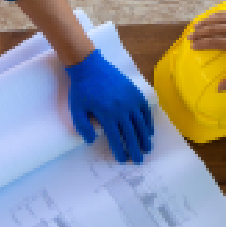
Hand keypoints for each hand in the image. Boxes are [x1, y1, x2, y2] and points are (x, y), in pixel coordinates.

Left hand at [65, 49, 154, 163]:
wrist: (89, 66)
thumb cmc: (81, 89)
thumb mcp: (76, 110)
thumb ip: (83, 127)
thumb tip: (92, 141)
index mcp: (107, 115)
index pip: (115, 138)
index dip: (120, 150)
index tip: (122, 159)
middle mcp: (122, 109)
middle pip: (131, 134)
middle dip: (135, 149)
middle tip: (139, 160)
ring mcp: (130, 100)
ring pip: (141, 124)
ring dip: (144, 138)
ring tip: (147, 149)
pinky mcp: (135, 93)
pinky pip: (145, 111)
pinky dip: (148, 122)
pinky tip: (149, 131)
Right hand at [188, 10, 225, 90]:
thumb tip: (219, 88)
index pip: (217, 42)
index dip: (202, 43)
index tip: (193, 45)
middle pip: (217, 28)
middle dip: (202, 31)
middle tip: (191, 35)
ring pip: (224, 17)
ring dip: (209, 21)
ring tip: (199, 24)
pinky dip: (223, 14)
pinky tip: (216, 16)